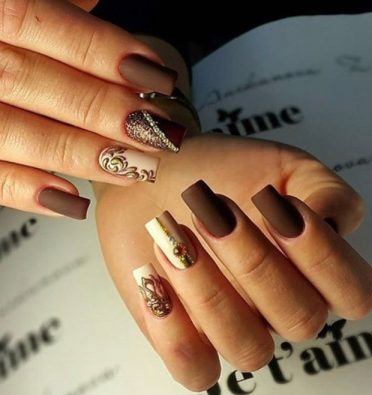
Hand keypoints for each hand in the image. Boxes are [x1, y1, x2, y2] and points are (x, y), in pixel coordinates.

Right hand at [0, 0, 184, 218]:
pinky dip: (29, 191)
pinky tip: (74, 201)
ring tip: (138, 167)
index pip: (45, 24)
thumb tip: (96, 5)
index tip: (158, 79)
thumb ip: (58, 3)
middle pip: (38, 84)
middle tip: (159, 132)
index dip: (106, 53)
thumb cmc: (2, 30)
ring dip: (85, 155)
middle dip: (107, 111)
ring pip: (19, 135)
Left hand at [94, 134, 371, 390]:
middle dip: (255, 262)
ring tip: (173, 238)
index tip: (280, 206)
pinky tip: (153, 277)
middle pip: (299, 319)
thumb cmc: (219, 173)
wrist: (156, 178)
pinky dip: (173, 331)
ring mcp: (235, 327)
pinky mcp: (188, 338)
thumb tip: (333, 222)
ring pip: (249, 349)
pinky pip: (196, 370)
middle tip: (212, 214)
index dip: (323, 256)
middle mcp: (279, 305)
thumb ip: (323, 190)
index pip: (354, 292)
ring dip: (209, 291)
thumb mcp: (283, 166)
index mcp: (312, 269)